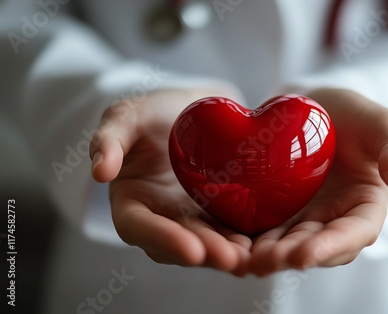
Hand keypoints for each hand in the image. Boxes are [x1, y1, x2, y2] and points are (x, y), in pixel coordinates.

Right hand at [89, 87, 251, 275]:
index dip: (163, 239)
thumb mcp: (128, 116)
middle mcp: (162, 218)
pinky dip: (247, 237)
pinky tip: (265, 240)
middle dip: (205, 252)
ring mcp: (192, 219)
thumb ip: (110, 138)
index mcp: (132, 202)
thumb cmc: (154, 113)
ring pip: (208, 242)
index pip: (140, 228)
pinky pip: (231, 228)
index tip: (190, 248)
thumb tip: (99, 171)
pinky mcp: (219, 214)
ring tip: (251, 255)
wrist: (193, 110)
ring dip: (229, 252)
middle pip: (179, 243)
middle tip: (230, 258)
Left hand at [250, 88, 387, 275]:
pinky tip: (228, 241)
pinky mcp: (276, 212)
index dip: (331, 247)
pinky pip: (262, 229)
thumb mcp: (378, 121)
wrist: (313, 108)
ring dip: (266, 255)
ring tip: (244, 258)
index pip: (354, 234)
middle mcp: (332, 220)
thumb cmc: (351, 115)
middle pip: (315, 247)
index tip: (305, 254)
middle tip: (264, 260)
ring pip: (286, 245)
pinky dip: (247, 238)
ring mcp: (302, 219)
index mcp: (363, 207)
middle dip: (291, 257)